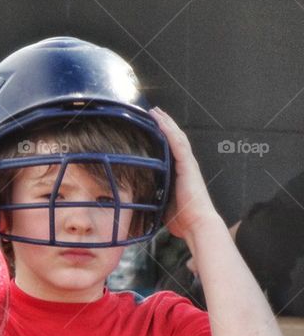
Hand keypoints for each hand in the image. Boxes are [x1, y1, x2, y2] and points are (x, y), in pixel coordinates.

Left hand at [150, 107, 220, 240]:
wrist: (197, 224)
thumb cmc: (182, 218)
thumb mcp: (163, 202)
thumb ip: (154, 193)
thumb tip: (138, 195)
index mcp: (180, 172)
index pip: (171, 149)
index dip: (163, 135)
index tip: (152, 125)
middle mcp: (186, 165)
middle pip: (175, 138)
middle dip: (165, 124)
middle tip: (154, 112)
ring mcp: (188, 164)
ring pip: (177, 137)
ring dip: (166, 123)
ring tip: (156, 112)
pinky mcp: (188, 165)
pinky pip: (178, 144)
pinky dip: (169, 131)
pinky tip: (161, 122)